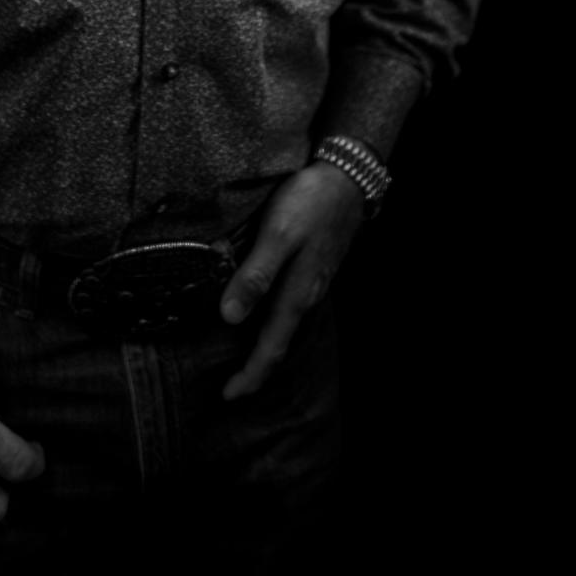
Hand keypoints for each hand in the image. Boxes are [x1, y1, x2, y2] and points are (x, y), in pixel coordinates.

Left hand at [219, 161, 365, 400]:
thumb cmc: (310, 203)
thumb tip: (230, 317)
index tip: (228, 396)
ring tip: (240, 356)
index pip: (271, 348)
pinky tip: (261, 313)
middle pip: (279, 344)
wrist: (347, 179)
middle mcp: (306, 295)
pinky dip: (272, 321)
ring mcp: (312, 282)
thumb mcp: (278, 235)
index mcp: (296, 294)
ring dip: (264, 346)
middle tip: (231, 386)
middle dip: (256, 368)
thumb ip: (256, 275)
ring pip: (285, 326)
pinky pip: (289, 306)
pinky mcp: (312, 267)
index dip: (250, 376)